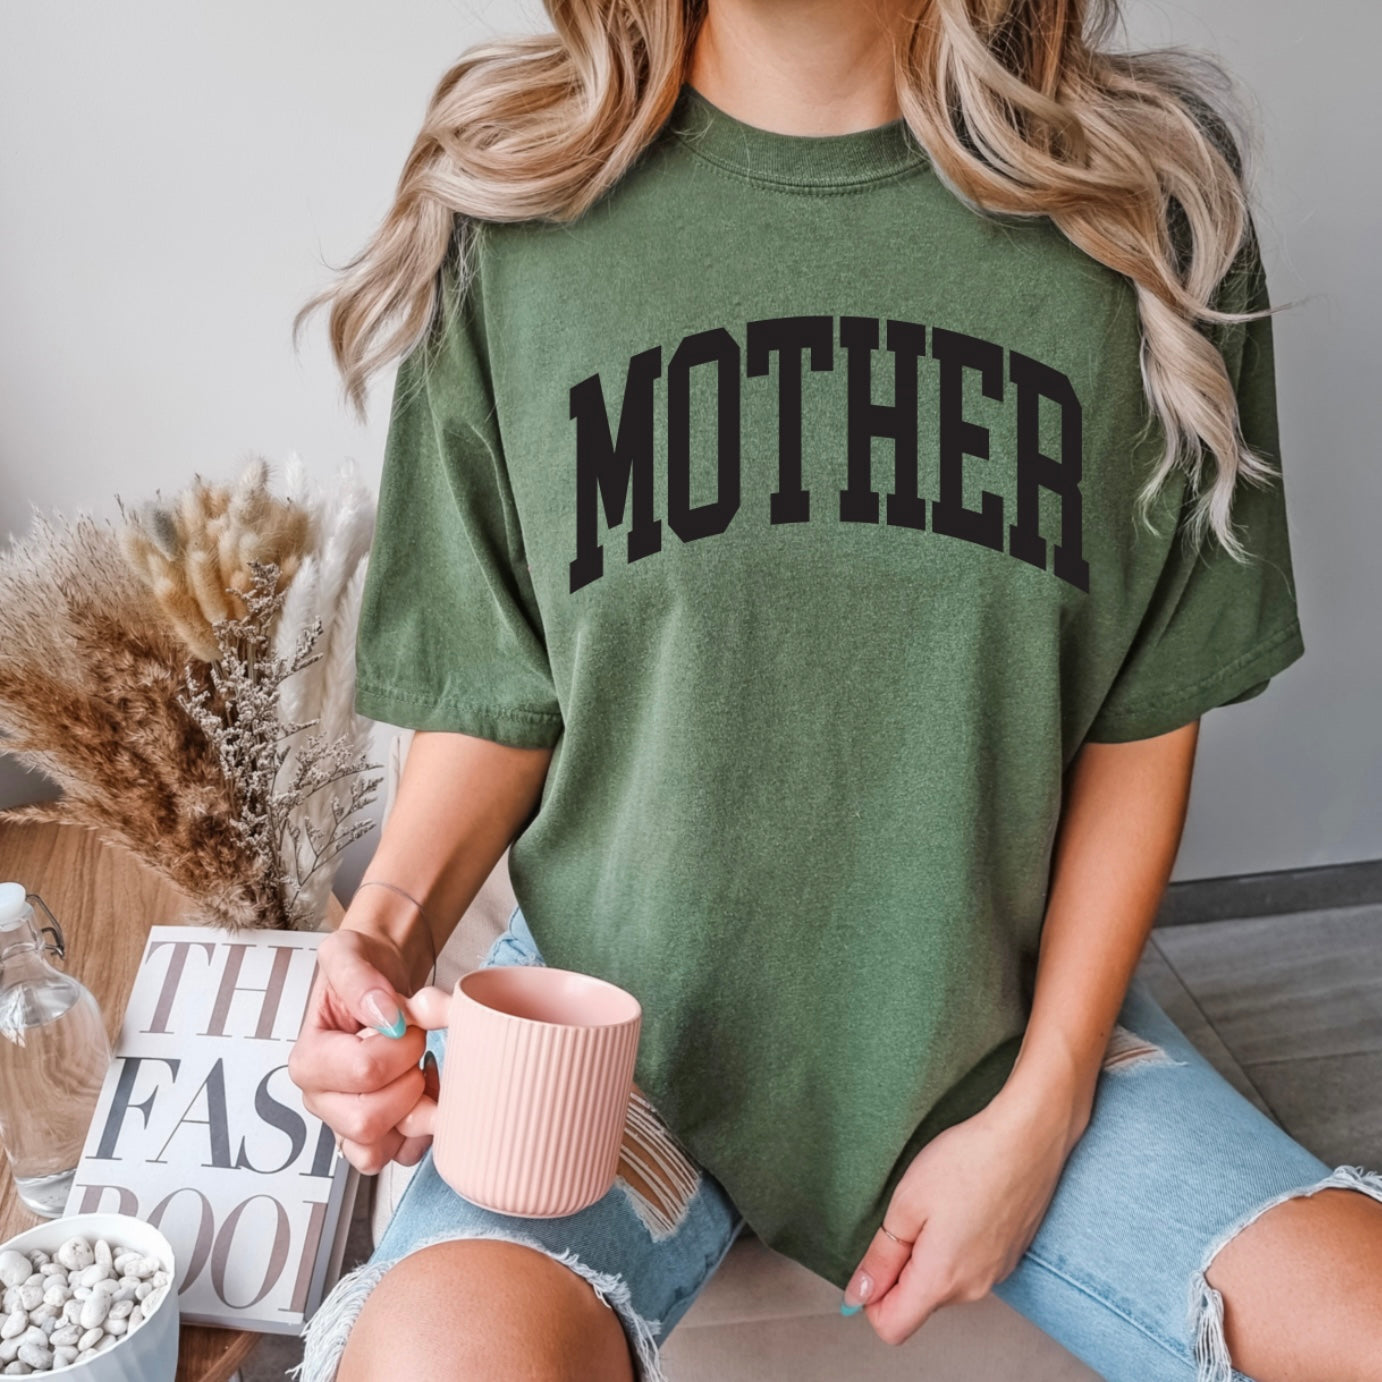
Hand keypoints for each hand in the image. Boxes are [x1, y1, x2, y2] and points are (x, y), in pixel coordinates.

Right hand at [287, 912, 439, 1174]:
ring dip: (416, 1110)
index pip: (362, 1072)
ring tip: (421, 1071)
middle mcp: (322, 1099)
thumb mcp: (349, 952)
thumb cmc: (362, 967)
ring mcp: (346, 1123)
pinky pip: (400, 1157)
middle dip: (408, 1079)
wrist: (380, 979)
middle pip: (368, 1121)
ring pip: (381, 1150)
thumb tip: (388, 1016)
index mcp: (309, 1059)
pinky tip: (427, 1092)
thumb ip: (361, 979)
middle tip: (416, 1046)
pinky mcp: (376, 1136)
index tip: (407, 1022)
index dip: (400, 1046)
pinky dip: (423, 1131)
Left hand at [842, 1084, 1084, 1345]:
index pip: (892, 1327)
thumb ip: (881, 1257)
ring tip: (938, 1203)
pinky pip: (969, 1265)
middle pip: (918, 1302)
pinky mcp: (1009, 1255)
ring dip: (929, 1253)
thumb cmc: (967, 1161)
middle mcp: (972, 1289)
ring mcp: (996, 1274)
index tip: (873, 1259)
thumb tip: (859, 1295)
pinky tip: (962, 1203)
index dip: (871, 1298)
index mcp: (941, 1280)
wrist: (1027, 1136)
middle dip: (901, 1268)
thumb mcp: (906, 1203)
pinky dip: (956, 1244)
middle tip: (908, 1214)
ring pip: (944, 1282)